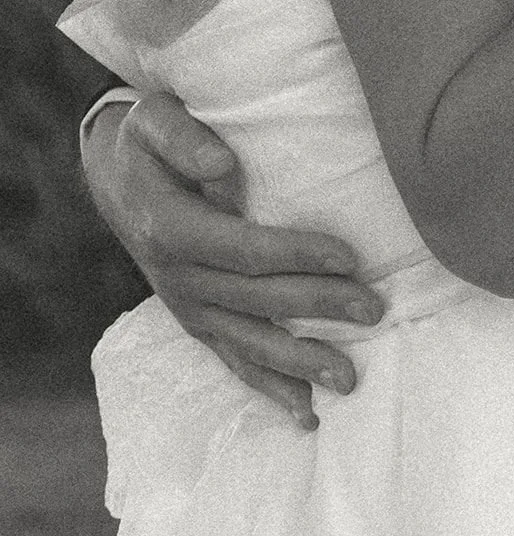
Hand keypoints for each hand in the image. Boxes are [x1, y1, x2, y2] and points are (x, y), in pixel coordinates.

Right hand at [83, 94, 380, 427]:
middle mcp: (179, 278)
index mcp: (172, 230)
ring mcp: (189, 308)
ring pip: (249, 341)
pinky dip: (270, 389)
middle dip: (319, 304)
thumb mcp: (155, 121)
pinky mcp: (198, 324)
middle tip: (374, 309)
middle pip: (258, 298)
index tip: (349, 257)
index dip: (297, 255)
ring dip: (300, 362)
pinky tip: (308, 414)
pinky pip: (234, 361)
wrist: (116, 180)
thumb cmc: (150, 143)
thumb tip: (223, 165)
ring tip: (349, 379)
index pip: (245, 249)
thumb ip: (184, 138)